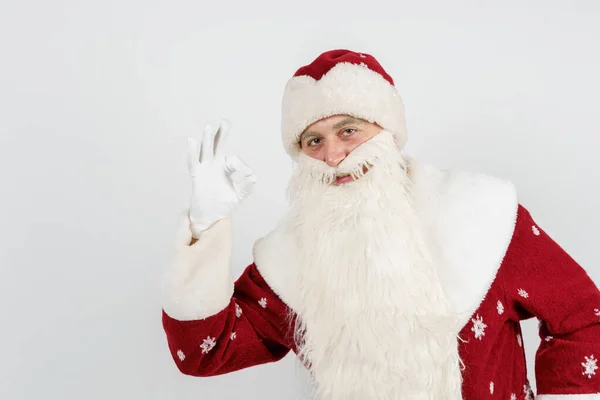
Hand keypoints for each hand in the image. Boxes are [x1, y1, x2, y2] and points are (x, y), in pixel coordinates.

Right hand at [186, 120, 255, 237]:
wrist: (211, 216)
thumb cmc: (225, 203)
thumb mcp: (239, 194)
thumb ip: (247, 186)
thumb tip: (254, 177)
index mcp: (226, 166)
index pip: (234, 160)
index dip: (241, 166)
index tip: (248, 174)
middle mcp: (215, 164)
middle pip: (218, 145)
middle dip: (222, 133)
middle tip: (226, 121)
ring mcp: (205, 168)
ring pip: (206, 150)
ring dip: (208, 139)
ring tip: (209, 126)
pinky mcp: (196, 175)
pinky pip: (193, 161)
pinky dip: (192, 151)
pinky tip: (191, 140)